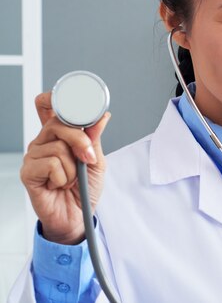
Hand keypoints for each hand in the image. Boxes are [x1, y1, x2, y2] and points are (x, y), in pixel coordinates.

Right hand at [20, 92, 110, 244]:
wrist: (78, 216)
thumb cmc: (84, 188)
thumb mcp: (96, 160)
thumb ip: (94, 138)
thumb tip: (102, 116)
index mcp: (58, 135)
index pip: (48, 106)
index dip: (54, 97)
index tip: (73, 99)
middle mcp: (43, 142)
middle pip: (58, 123)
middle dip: (80, 141)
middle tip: (88, 158)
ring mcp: (33, 156)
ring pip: (58, 147)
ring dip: (73, 167)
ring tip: (70, 179)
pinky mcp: (28, 172)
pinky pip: (51, 164)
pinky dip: (63, 177)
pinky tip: (58, 185)